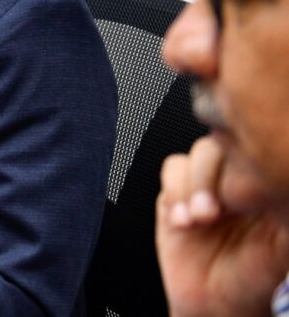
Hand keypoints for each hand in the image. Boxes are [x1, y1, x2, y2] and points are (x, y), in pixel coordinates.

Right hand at [156, 136, 288, 316]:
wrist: (211, 307)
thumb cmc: (252, 283)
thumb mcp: (279, 251)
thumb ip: (282, 215)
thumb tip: (281, 189)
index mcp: (266, 189)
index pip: (250, 154)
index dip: (239, 169)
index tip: (238, 201)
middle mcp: (237, 182)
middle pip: (219, 147)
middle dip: (209, 180)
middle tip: (210, 214)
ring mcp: (207, 186)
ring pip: (194, 157)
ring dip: (189, 189)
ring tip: (196, 221)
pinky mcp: (177, 194)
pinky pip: (171, 170)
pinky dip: (174, 193)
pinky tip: (181, 221)